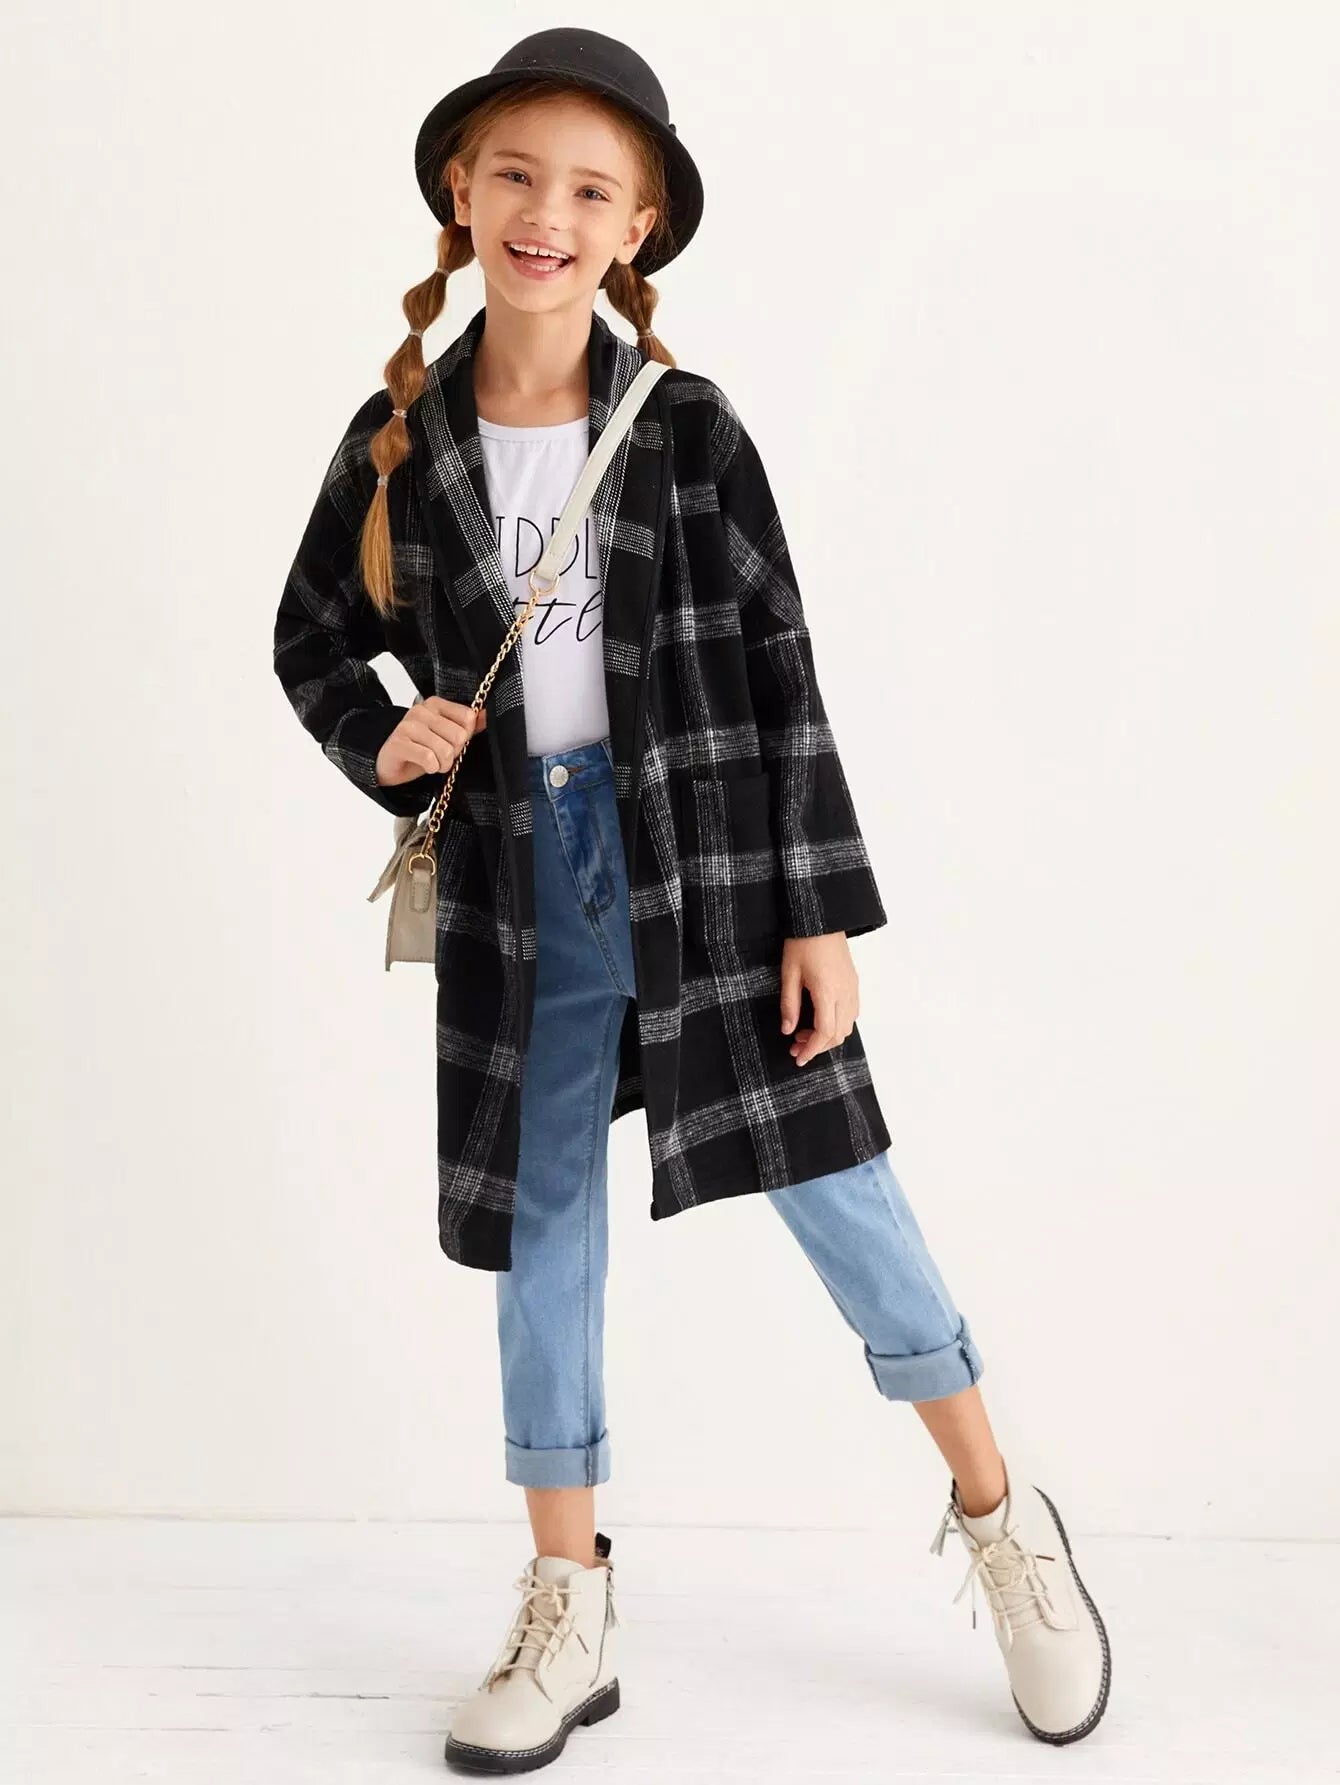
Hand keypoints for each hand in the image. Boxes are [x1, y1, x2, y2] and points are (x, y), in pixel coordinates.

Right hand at [375, 697, 485, 788]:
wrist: (389, 763)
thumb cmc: (419, 748)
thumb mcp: (446, 735)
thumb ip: (468, 725)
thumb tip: (488, 715)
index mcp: (435, 704)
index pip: (468, 717)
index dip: (465, 736)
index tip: (451, 741)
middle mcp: (421, 711)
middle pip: (460, 736)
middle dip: (454, 753)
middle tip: (440, 755)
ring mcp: (408, 726)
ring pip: (446, 750)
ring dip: (443, 764)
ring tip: (433, 762)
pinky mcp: (398, 744)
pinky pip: (429, 758)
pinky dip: (431, 768)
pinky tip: (425, 765)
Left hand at [780, 932, 858, 1065]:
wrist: (821, 918)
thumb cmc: (803, 941)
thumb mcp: (789, 973)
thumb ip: (789, 1004)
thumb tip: (787, 1030)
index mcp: (827, 991)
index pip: (824, 1032)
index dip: (812, 1050)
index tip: (799, 1058)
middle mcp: (845, 992)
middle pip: (838, 1034)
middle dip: (818, 1046)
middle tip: (796, 1046)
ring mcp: (852, 988)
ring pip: (847, 1026)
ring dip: (828, 1036)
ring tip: (804, 1033)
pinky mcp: (854, 983)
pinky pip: (851, 1013)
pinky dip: (837, 1023)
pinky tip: (819, 1019)